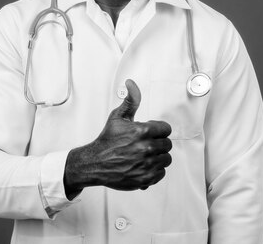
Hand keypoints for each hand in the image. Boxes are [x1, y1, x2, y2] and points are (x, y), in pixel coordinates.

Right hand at [64, 79, 171, 196]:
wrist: (95, 163)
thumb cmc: (107, 141)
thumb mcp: (118, 117)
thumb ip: (130, 100)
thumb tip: (131, 84)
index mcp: (142, 131)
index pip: (166, 129)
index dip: (158, 130)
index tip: (151, 133)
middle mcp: (146, 148)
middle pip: (167, 144)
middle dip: (158, 143)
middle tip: (146, 145)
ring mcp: (147, 164)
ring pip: (166, 159)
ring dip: (158, 157)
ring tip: (145, 156)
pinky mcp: (146, 178)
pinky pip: (161, 173)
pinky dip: (154, 171)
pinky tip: (144, 166)